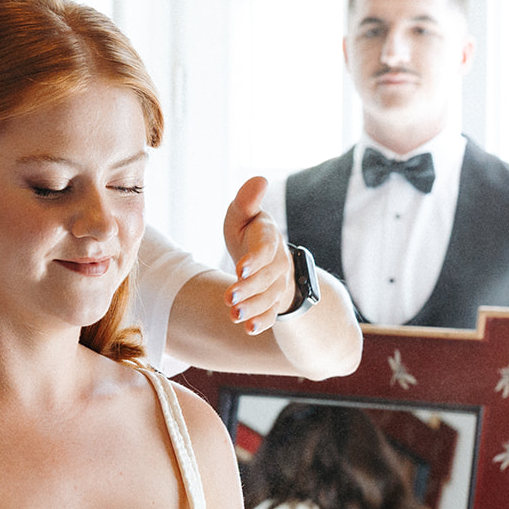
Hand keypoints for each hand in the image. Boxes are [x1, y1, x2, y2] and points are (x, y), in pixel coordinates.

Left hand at [221, 176, 296, 333]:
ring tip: (234, 315)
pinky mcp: (275, 300)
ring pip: (270, 298)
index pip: (266, 248)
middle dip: (249, 289)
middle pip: (268, 277)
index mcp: (269, 237)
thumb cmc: (247, 231)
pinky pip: (273, 313)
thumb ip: (247, 201)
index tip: (240, 269)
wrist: (263, 256)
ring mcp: (279, 283)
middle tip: (229, 298)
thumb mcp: (242, 215)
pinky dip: (263, 322)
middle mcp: (278, 261)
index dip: (256, 259)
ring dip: (253, 308)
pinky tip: (249, 329)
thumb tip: (259, 179)